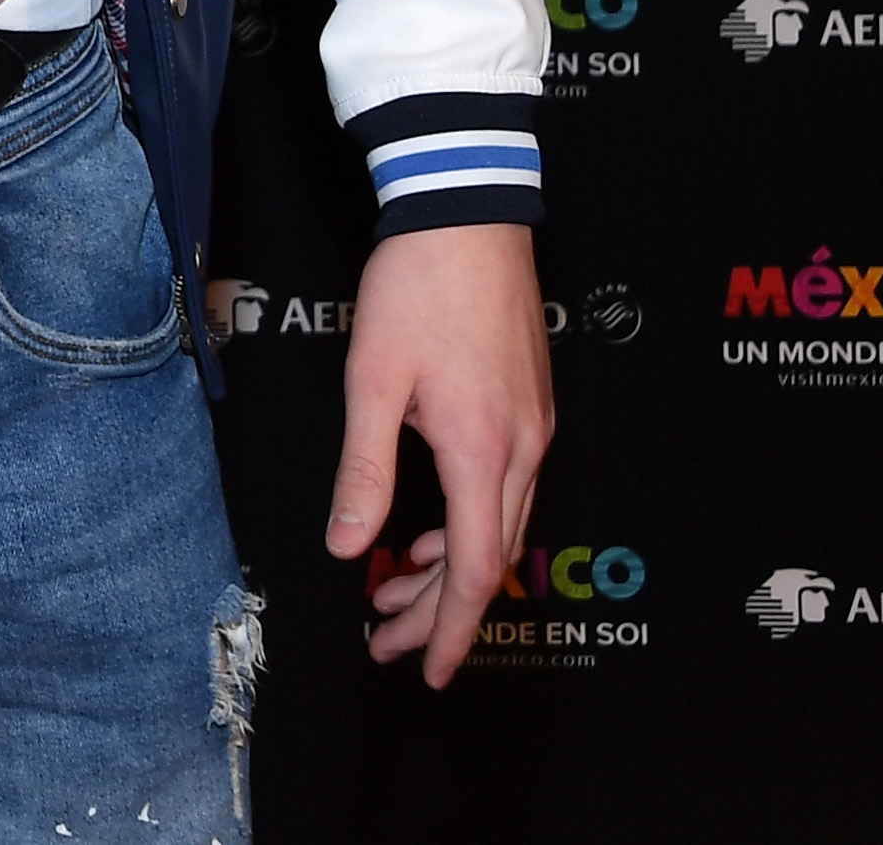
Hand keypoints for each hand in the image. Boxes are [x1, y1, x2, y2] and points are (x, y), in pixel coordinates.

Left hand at [322, 220, 553, 686]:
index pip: (472, 570)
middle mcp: (523, 449)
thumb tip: (348, 545)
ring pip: (499, 526)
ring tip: (393, 589)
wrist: (467, 213)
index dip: (449, 628)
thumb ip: (363, 470)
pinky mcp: (531, 407)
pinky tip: (426, 528)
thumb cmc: (417, 287)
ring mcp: (534, 428)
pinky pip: (507, 491)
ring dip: (448, 566)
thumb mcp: (372, 381)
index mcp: (483, 451)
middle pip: (488, 560)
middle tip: (388, 638)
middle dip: (438, 610)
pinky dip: (467, 523)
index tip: (427, 668)